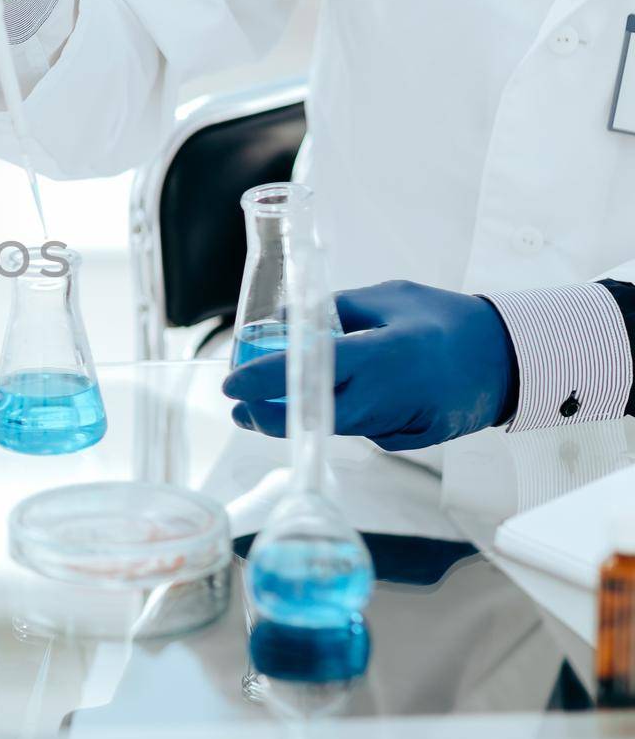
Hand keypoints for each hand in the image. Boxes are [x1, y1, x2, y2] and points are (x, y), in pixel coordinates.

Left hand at [223, 281, 517, 451]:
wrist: (509, 359)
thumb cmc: (446, 319)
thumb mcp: (388, 298)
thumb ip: (334, 310)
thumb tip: (284, 323)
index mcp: (381, 355)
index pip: (308, 372)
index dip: (262, 382)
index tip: (230, 385)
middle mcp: (388, 396)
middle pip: (311, 416)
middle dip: (267, 415)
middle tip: (238, 407)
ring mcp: (400, 424)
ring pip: (334, 426)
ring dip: (297, 416)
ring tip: (266, 403)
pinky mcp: (409, 440)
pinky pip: (361, 429)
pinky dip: (340, 415)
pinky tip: (335, 401)